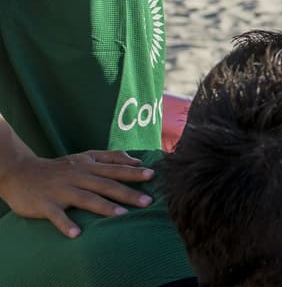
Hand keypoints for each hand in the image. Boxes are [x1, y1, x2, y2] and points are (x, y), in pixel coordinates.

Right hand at [0, 150, 155, 238]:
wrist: (21, 173)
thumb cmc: (59, 168)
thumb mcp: (84, 157)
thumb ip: (110, 157)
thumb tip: (136, 160)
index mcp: (88, 166)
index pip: (114, 169)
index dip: (133, 172)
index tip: (152, 175)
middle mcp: (78, 176)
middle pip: (106, 184)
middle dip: (127, 192)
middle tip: (147, 201)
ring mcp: (62, 190)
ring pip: (86, 198)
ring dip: (104, 207)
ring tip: (122, 215)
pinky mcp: (46, 204)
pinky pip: (57, 215)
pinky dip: (66, 224)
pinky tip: (76, 233)